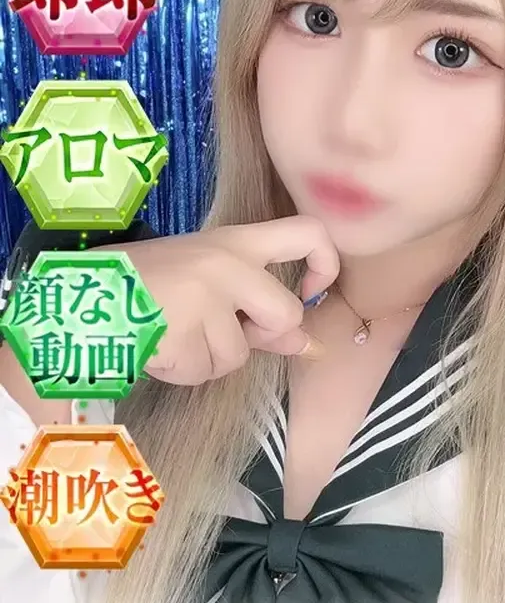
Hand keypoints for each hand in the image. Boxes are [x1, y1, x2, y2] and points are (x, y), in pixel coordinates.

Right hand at [104, 215, 339, 385]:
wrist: (81, 294)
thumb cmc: (146, 282)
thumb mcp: (206, 281)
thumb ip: (257, 308)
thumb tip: (309, 345)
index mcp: (235, 241)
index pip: (308, 232)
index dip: (326, 264)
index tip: (310, 291)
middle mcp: (226, 264)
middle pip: (285, 313)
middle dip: (262, 335)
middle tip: (223, 329)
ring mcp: (204, 298)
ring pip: (239, 354)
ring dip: (210, 357)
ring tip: (172, 331)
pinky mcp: (182, 333)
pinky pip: (204, 370)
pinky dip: (184, 370)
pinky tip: (158, 345)